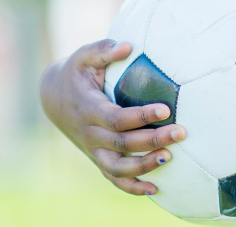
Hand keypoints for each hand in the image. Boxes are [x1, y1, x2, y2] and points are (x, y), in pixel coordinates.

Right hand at [39, 39, 186, 194]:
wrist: (54, 97)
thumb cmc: (77, 72)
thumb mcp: (84, 55)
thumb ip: (104, 49)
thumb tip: (128, 45)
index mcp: (88, 108)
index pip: (115, 118)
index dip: (140, 116)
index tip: (166, 108)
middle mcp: (90, 133)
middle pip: (122, 143)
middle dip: (152, 140)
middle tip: (181, 132)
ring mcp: (93, 149)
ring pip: (117, 167)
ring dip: (144, 166)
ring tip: (170, 156)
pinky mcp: (97, 157)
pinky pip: (113, 178)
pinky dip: (132, 187)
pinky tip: (156, 189)